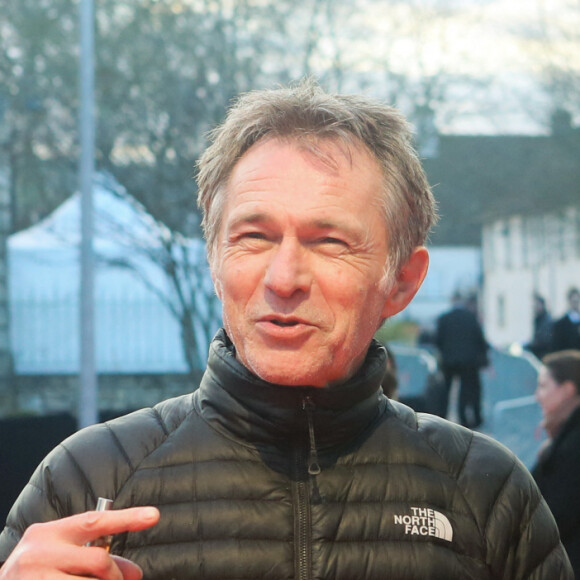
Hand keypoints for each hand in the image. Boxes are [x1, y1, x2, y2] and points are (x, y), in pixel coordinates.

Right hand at [0, 506, 159, 578]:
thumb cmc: (34, 572)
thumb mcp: (59, 555)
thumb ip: (96, 557)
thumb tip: (134, 573)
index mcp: (49, 533)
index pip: (95, 521)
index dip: (127, 518)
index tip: (153, 515)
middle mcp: (40, 553)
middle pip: (98, 561)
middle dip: (115, 575)